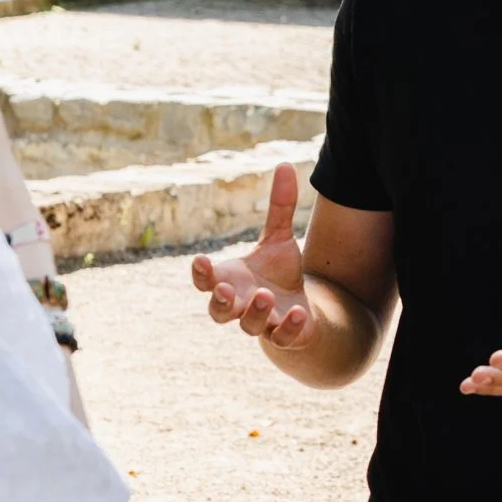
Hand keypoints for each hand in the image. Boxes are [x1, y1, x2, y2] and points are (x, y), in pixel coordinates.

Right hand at [190, 163, 314, 348]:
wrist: (301, 307)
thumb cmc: (279, 273)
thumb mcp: (280, 237)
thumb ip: (279, 206)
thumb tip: (285, 164)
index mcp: (230, 281)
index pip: (206, 281)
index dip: (201, 274)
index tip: (200, 260)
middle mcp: (240, 305)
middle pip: (217, 312)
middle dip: (219, 301)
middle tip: (224, 288)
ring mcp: (261, 323)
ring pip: (248, 327)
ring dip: (253, 312)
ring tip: (263, 295)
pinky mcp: (284, 335)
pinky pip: (281, 338)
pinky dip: (287, 328)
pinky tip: (297, 312)